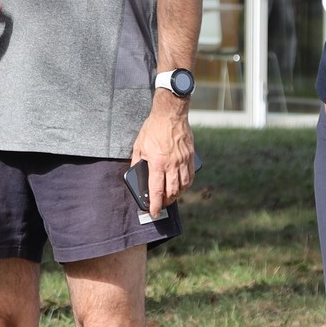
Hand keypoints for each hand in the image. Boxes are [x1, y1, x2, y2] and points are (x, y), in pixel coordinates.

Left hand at [130, 94, 195, 213]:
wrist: (170, 114)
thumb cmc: (153, 128)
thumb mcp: (139, 145)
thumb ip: (137, 161)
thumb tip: (135, 173)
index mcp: (157, 163)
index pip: (157, 190)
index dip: (155, 204)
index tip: (153, 212)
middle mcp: (172, 164)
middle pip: (172, 191)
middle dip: (166, 202)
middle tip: (161, 204)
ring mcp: (183, 161)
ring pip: (183, 186)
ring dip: (177, 195)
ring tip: (171, 197)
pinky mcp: (190, 156)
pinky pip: (190, 176)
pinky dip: (186, 185)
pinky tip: (182, 186)